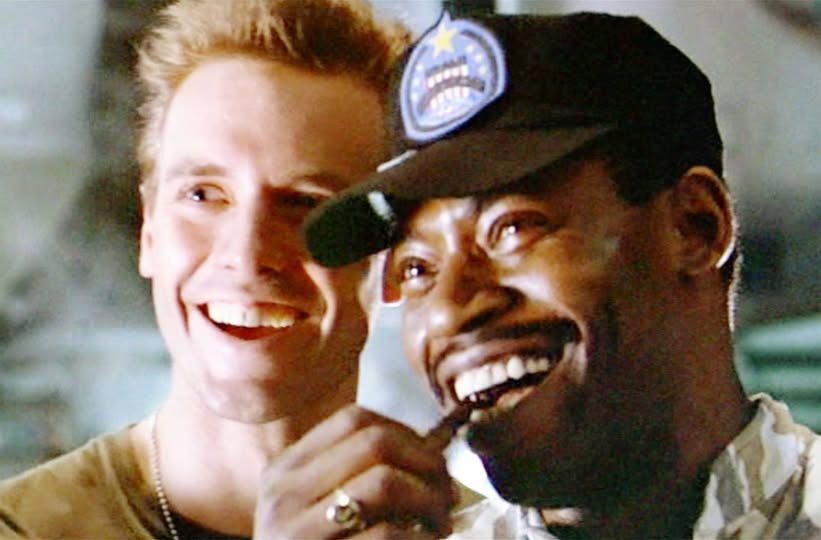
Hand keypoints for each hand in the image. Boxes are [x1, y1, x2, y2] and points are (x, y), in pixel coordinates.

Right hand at [253, 404, 456, 538]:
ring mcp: (295, 531)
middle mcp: (283, 492)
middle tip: (446, 490)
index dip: (404, 431)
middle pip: (374, 441)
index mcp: (285, 469)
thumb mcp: (318, 511)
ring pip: (383, 481)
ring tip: (440, 521)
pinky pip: (387, 534)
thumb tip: (434, 452)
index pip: (354, 418)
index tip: (428, 460)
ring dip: (428, 498)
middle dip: (425, 461)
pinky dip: (420, 536)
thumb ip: (358, 478)